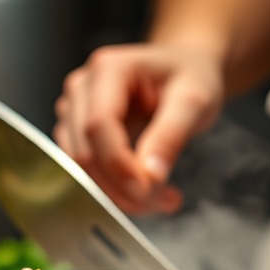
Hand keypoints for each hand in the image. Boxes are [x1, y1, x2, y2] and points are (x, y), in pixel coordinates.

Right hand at [53, 43, 225, 215]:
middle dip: (123, 187)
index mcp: (109, 69)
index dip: (120, 166)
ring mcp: (74, 109)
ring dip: (119, 194)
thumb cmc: (191, 76)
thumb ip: (171, 136)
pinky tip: (146, 189)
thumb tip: (150, 177)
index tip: (150, 192)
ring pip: (81, 168)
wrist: (185, 69)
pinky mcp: (76, 130)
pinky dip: (114, 189)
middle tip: (167, 200)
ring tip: (162, 196)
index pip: (98, 126)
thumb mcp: (195, 101)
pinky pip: (86, 170)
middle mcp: (82, 87)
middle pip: (86, 151)